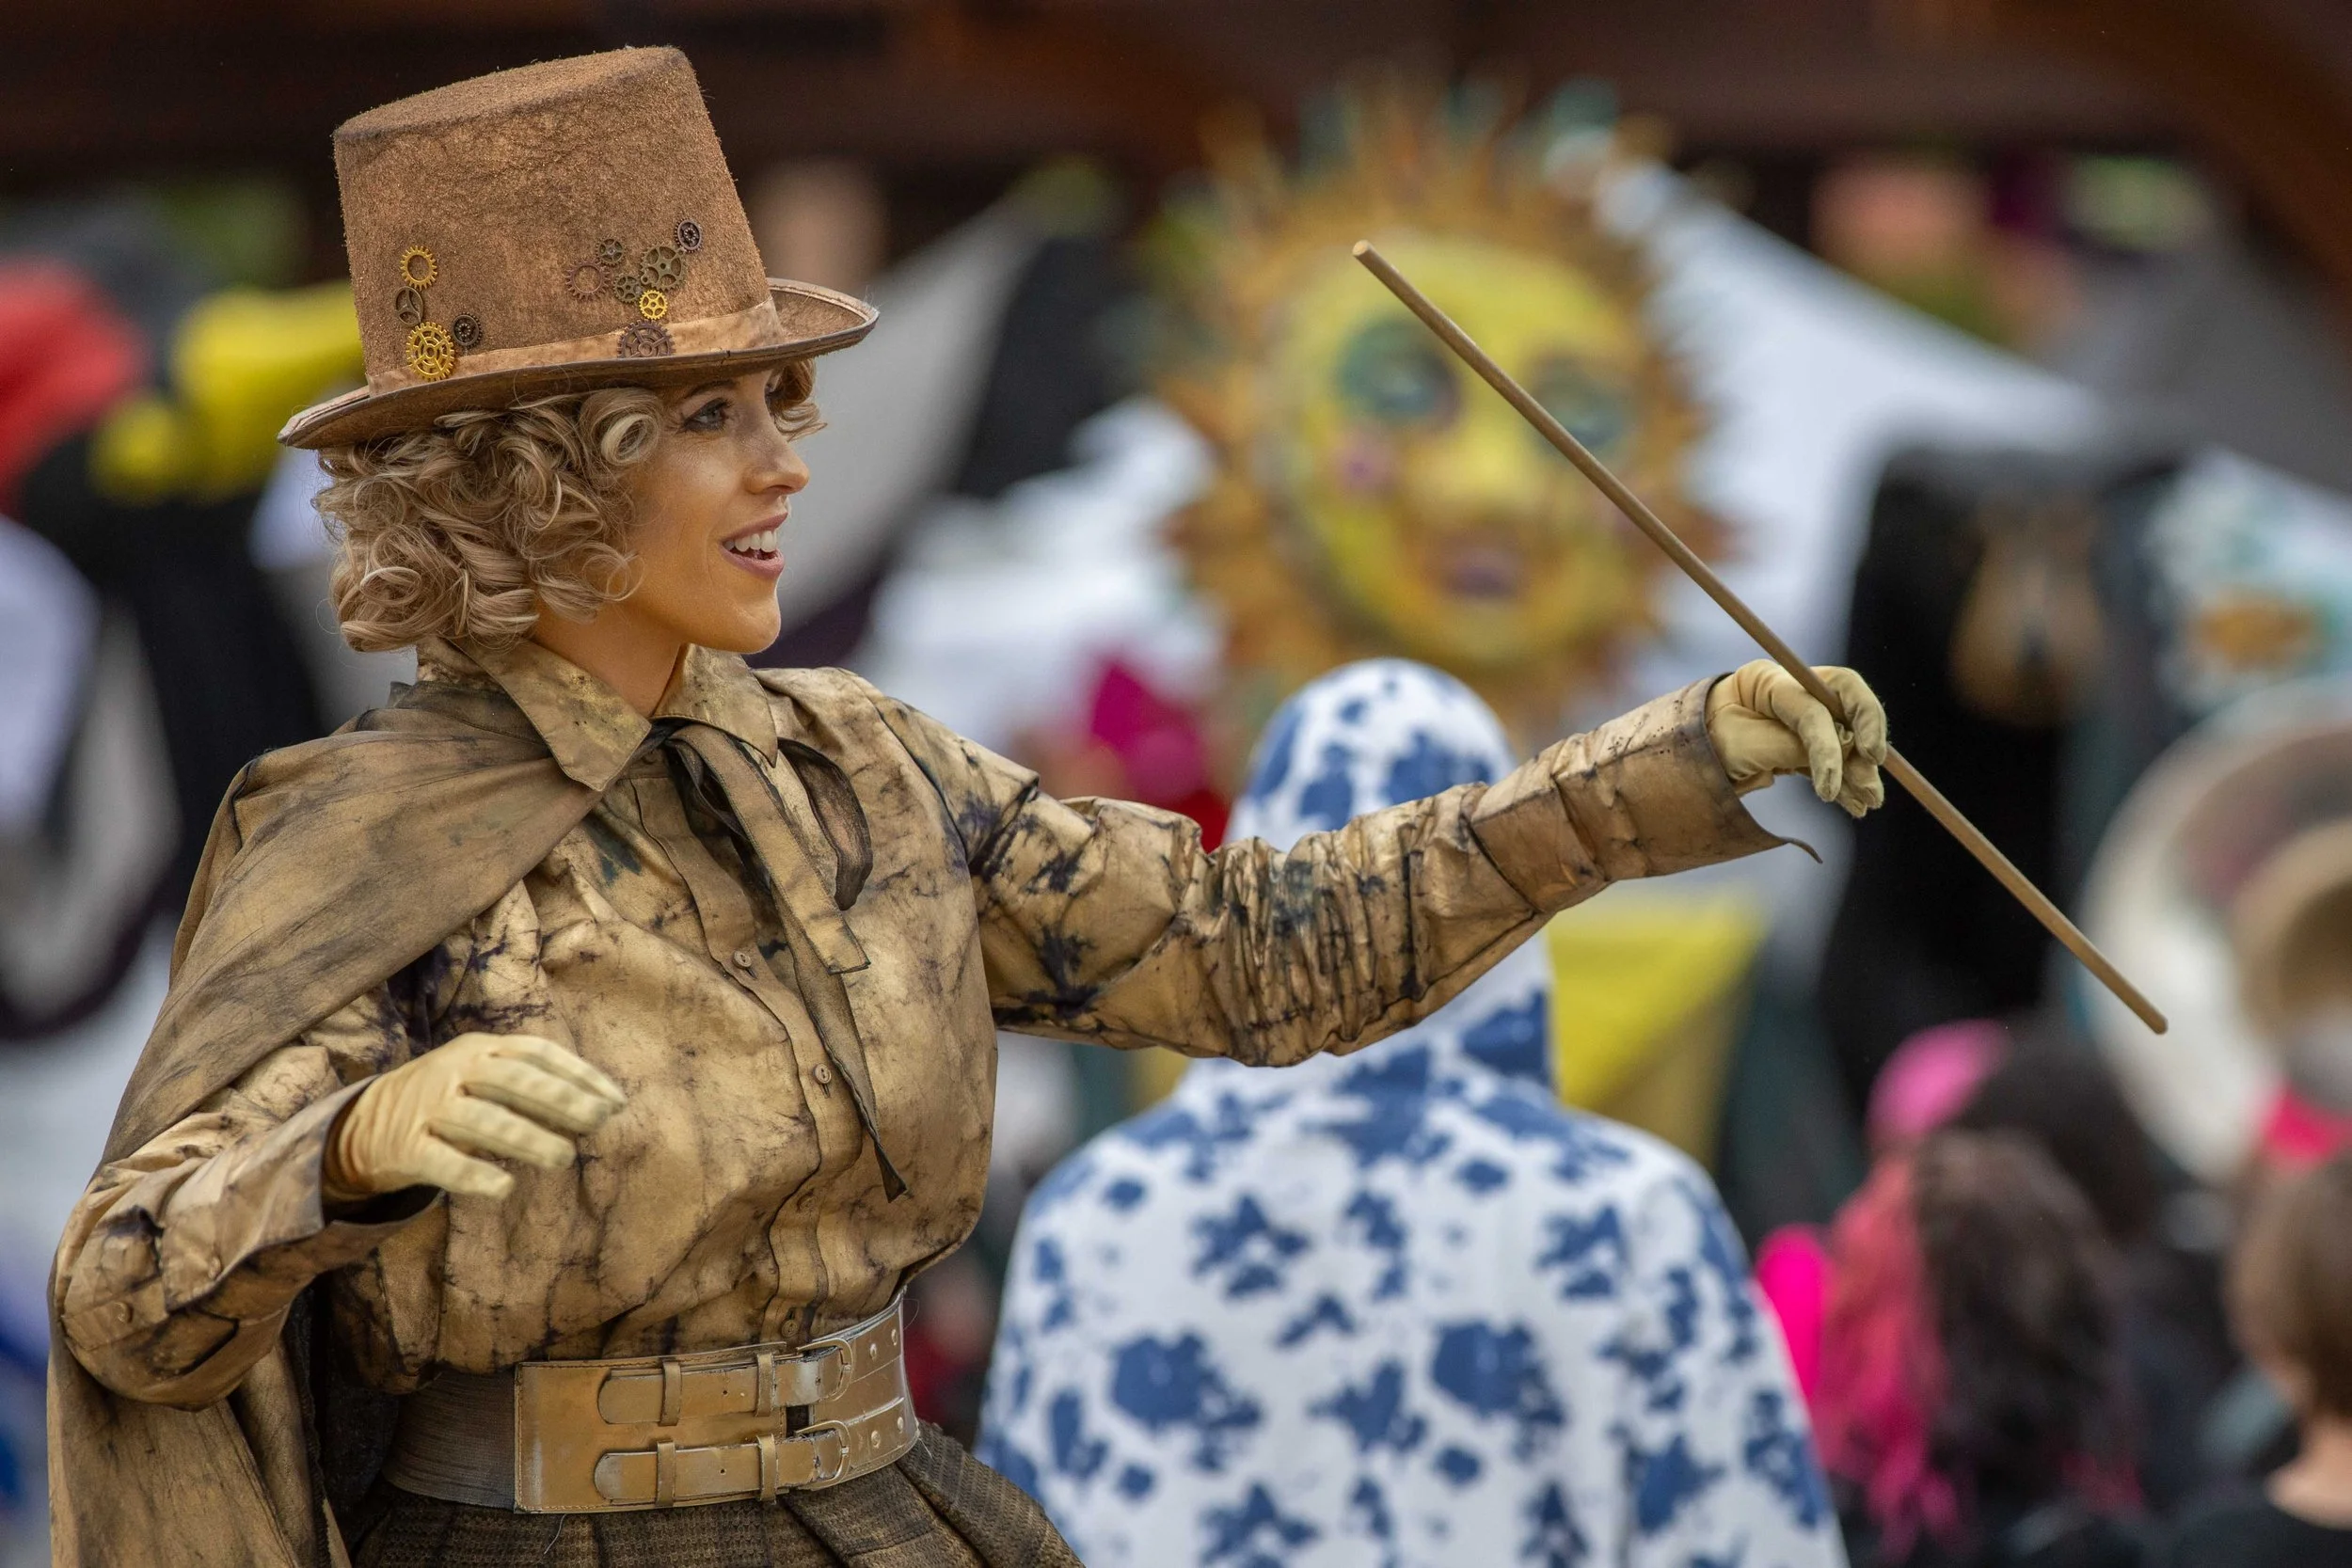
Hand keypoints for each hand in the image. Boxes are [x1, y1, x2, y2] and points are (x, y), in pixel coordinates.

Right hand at [323, 1032, 625, 1202]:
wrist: (363, 1126)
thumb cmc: (447, 1100)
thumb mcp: (483, 1076)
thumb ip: (532, 1085)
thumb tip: (601, 1106)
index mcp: (481, 1049)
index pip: (537, 1053)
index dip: (579, 1074)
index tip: (616, 1101)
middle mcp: (455, 1071)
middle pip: (513, 1081)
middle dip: (560, 1100)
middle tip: (599, 1122)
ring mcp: (427, 1108)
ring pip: (483, 1120)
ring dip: (526, 1138)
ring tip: (564, 1158)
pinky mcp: (405, 1148)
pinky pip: (442, 1162)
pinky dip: (474, 1174)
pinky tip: (505, 1187)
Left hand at [1704, 660, 1887, 817]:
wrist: (1679, 765)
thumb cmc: (1703, 747)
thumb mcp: (1743, 747)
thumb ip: (1792, 747)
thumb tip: (1845, 754)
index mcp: (1768, 682)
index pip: (1813, 708)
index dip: (1829, 746)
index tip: (1831, 786)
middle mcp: (1789, 691)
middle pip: (1845, 702)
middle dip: (1866, 735)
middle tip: (1873, 769)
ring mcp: (1796, 717)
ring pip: (1844, 735)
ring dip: (1860, 768)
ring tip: (1870, 801)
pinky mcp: (1797, 744)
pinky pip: (1832, 760)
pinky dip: (1845, 782)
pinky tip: (1856, 805)